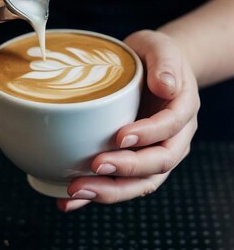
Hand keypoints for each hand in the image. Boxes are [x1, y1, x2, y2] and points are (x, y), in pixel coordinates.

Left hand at [57, 29, 199, 211]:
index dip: (147, 135)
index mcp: (183, 110)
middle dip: (126, 170)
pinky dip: (93, 195)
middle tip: (94, 167)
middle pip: (157, 165)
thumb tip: (166, 86)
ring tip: (75, 190)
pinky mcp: (132, 164)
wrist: (153, 70)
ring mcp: (153, 154)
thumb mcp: (161, 47)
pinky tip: (67, 201)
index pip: (170, 128)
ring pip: (139, 183)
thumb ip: (165, 62)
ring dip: (108, 191)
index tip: (120, 136)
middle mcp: (173, 139)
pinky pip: (118, 184)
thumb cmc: (155, 57)